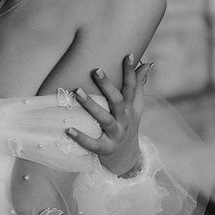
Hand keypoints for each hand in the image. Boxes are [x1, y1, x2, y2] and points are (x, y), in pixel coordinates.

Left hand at [66, 55, 152, 175]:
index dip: (131, 72)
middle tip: (96, 69)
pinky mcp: (106, 149)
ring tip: (77, 91)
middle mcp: (124, 120)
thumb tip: (146, 63)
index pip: (132, 88)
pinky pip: (93, 144)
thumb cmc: (128, 125)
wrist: (127, 159)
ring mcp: (116, 135)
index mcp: (130, 108)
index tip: (128, 55)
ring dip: (90, 105)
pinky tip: (68, 129)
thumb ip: (138, 85)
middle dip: (107, 85)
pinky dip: (81, 137)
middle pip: (117, 101)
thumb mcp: (135, 107)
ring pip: (104, 119)